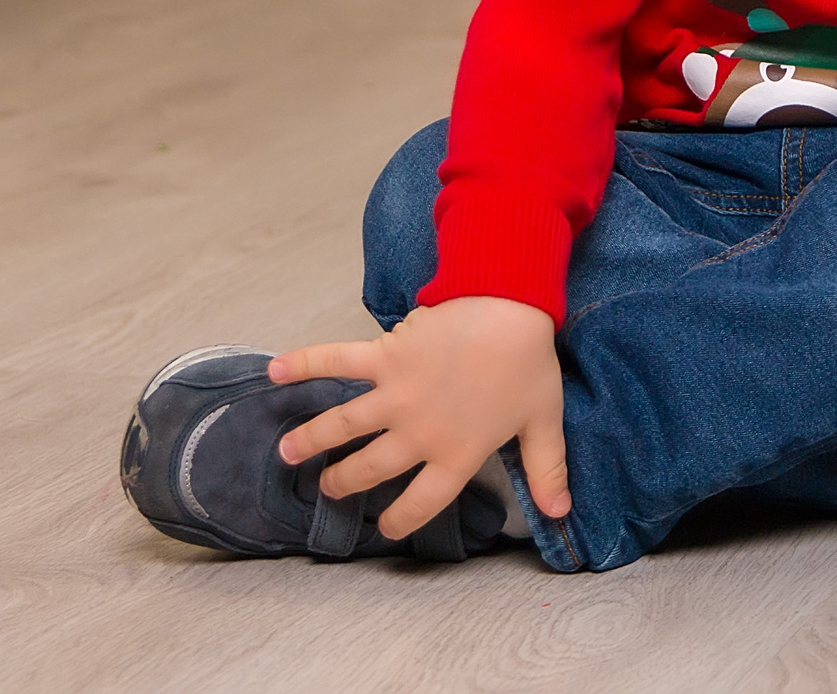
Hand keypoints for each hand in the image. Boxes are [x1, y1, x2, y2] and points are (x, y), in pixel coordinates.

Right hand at [271, 296, 567, 539]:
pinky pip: (337, 360)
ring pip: (344, 424)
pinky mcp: (384, 356)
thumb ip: (547, 471)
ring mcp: (395, 394)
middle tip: (326, 487)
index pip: (422, 501)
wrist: (511, 308)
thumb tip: (561, 513)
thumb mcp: (544, 423)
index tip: (384, 528)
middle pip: (372, 468)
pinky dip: (304, 362)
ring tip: (287, 453)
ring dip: (311, 439)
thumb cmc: (528, 365)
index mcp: (456, 454)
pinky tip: (274, 370)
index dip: (401, 518)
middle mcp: (418, 431)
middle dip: (344, 481)